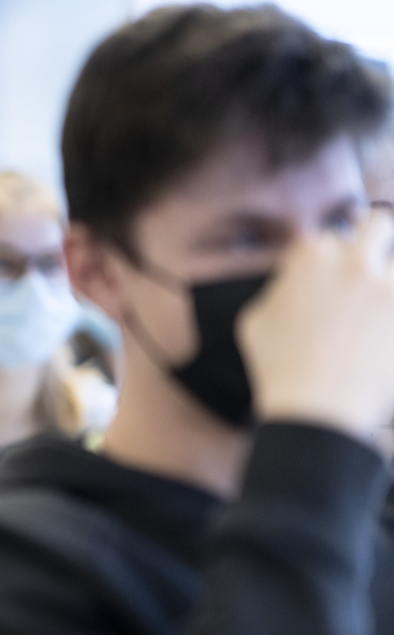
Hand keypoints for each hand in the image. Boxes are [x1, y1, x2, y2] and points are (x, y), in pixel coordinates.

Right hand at [239, 210, 393, 439]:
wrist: (316, 410)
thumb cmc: (279, 368)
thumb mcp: (255, 322)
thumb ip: (277, 289)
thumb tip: (292, 282)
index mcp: (310, 259)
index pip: (325, 237)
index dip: (325, 257)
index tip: (328, 272)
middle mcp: (353, 263)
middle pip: (377, 225)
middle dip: (372, 240)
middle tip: (366, 267)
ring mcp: (387, 286)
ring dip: (385, 281)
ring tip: (374, 309)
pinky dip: (392, 310)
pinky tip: (382, 329)